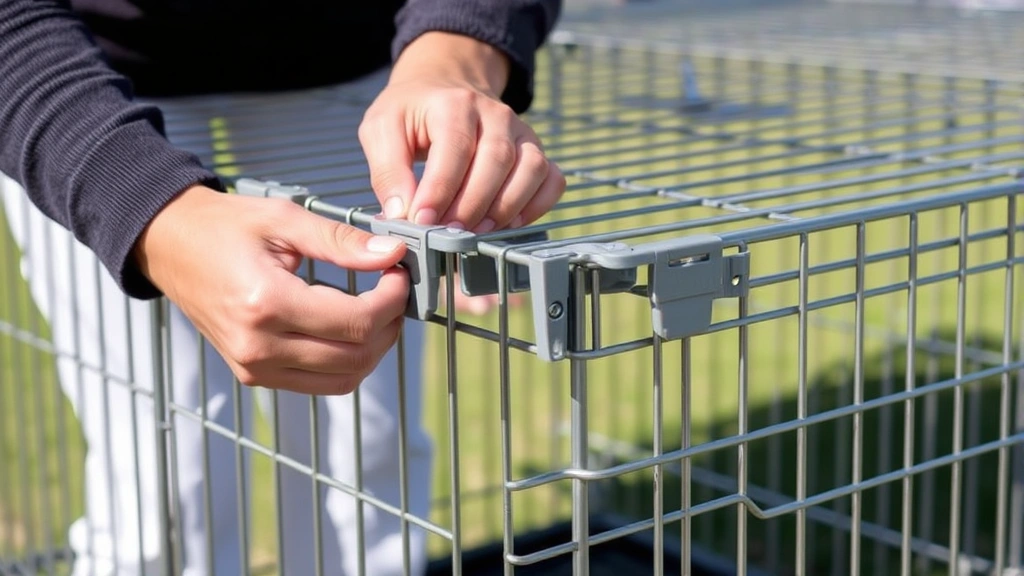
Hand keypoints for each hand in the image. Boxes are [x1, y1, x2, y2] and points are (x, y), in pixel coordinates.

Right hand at [134, 185, 409, 394]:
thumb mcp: (284, 219)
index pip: (356, 322)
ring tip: (378, 310)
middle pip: (356, 357)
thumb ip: (341, 241)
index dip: (391, 300)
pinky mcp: (253, 374)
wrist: (169, 246)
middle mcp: (258, 346)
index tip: (399, 273)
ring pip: (343, 380)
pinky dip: (346, 361)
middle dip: (388, 325)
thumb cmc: (223, 226)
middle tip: (394, 290)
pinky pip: (318, 383)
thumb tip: (393, 255)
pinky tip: (350, 326)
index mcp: (266, 304)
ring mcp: (254, 367)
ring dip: (373, 349)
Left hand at [359, 32, 565, 232]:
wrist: (444, 87)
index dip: (440, 190)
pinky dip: (538, 206)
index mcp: (455, 103)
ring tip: (477, 233)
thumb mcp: (381, 129)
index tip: (422, 222)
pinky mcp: (534, 150)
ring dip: (506, 208)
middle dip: (472, 205)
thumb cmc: (411, 114)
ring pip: (531, 170)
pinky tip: (510, 223)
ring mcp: (522, 132)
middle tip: (449, 234)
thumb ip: (387, 170)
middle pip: (497, 161)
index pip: (455, 148)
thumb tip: (401, 215)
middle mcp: (496, 114)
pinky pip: (552, 179)